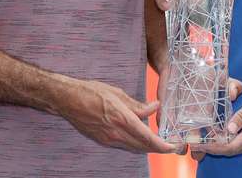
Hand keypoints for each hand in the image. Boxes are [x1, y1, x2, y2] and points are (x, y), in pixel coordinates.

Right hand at [58, 78, 178, 153]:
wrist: (67, 100)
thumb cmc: (91, 92)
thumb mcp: (118, 93)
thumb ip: (138, 105)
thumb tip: (155, 108)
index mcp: (122, 119)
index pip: (147, 138)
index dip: (163, 145)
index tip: (173, 146)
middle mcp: (115, 133)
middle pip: (143, 148)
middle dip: (158, 148)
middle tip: (170, 145)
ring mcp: (108, 139)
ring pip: (133, 148)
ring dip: (147, 147)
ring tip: (158, 141)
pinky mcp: (102, 140)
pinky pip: (123, 145)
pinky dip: (135, 143)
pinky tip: (139, 136)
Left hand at [191, 74, 241, 158]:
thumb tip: (229, 130)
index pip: (232, 146)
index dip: (216, 148)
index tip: (203, 146)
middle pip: (235, 150)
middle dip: (217, 148)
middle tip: (201, 144)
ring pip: (240, 148)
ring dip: (225, 146)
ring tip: (209, 140)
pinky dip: (233, 141)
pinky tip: (224, 135)